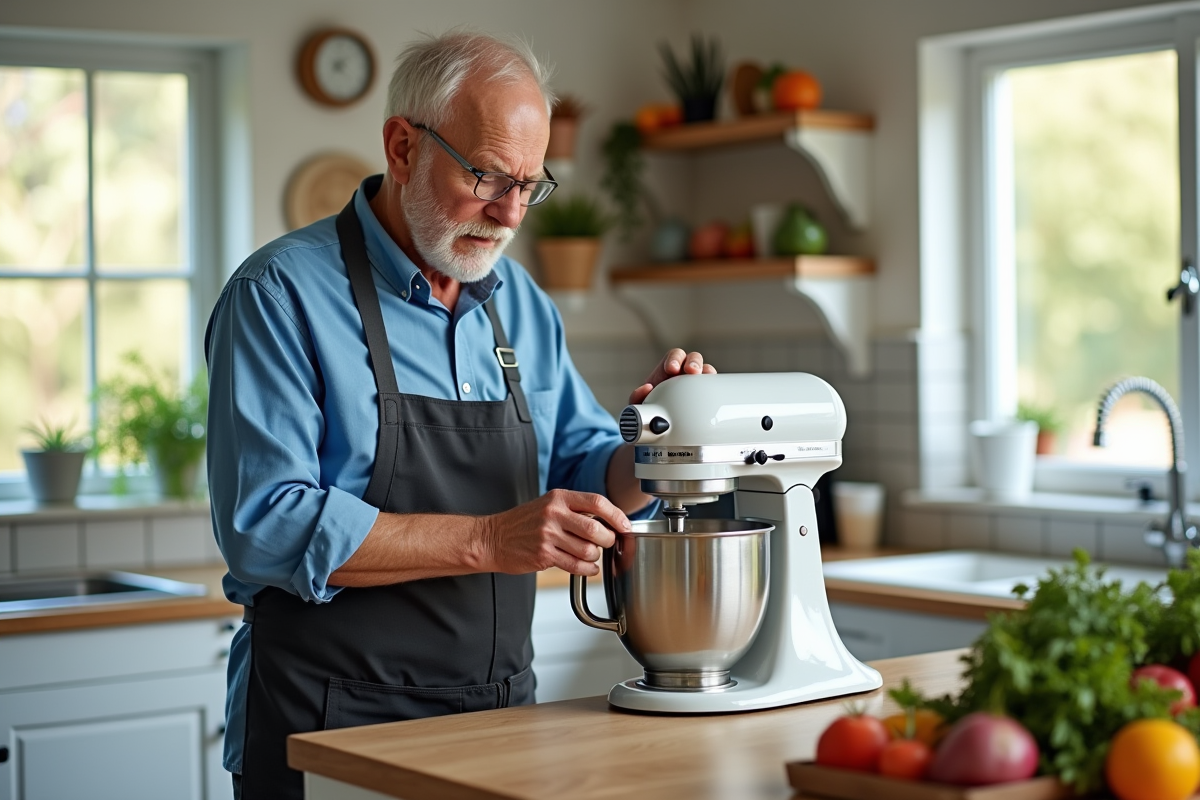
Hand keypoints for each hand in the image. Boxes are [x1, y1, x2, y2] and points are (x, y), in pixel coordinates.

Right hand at [476, 489, 629, 575]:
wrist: (493, 538)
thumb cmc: (523, 523)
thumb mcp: (548, 505)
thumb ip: (575, 509)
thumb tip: (609, 522)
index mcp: (558, 497)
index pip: (597, 502)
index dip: (616, 515)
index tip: (625, 525)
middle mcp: (553, 514)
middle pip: (596, 529)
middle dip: (608, 540)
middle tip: (607, 543)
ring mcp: (548, 535)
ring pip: (588, 550)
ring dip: (595, 556)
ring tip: (590, 555)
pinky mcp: (543, 555)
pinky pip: (576, 566)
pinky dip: (587, 569)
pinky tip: (587, 567)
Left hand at [628, 348, 716, 404]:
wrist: (658, 427)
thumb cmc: (649, 412)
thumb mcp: (640, 405)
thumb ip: (637, 396)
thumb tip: (646, 388)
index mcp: (667, 371)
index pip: (674, 356)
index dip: (674, 359)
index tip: (671, 369)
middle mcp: (684, 373)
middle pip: (693, 359)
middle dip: (693, 362)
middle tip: (690, 371)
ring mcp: (696, 384)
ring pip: (706, 370)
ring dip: (707, 372)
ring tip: (705, 378)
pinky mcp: (706, 395)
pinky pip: (714, 387)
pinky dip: (715, 387)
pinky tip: (714, 394)